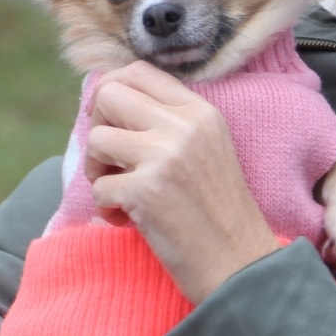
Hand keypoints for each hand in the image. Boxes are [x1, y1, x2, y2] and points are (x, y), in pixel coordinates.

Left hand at [86, 62, 280, 302]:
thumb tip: (105, 98)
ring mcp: (163, 156)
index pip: (138, 71)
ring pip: (96, 139)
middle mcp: (182, 126)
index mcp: (199, 112)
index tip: (111, 120)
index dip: (111, 90)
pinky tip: (130, 221)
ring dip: (97, 171)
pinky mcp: (145, 191)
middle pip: (108, 94)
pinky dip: (107, 208)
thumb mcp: (206, 148)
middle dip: (97, 126)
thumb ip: (167, 122)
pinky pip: (98, 186)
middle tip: (110, 158)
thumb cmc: (216, 211)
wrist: (239, 264)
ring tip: (121, 191)